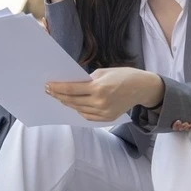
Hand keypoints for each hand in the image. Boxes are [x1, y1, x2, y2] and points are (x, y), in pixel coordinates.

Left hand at [46, 67, 160, 121]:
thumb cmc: (123, 75)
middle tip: (49, 91)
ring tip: (59, 98)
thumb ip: (87, 80)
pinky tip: (73, 105)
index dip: (57, 88)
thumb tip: (71, 84)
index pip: (71, 89)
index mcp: (98, 88)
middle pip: (72, 101)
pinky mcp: (107, 118)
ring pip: (78, 109)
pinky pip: (87, 115)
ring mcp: (103, 112)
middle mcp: (100, 102)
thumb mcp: (103, 72)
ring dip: (67, 103)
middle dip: (58, 96)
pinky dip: (79, 110)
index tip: (48, 85)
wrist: (142, 88)